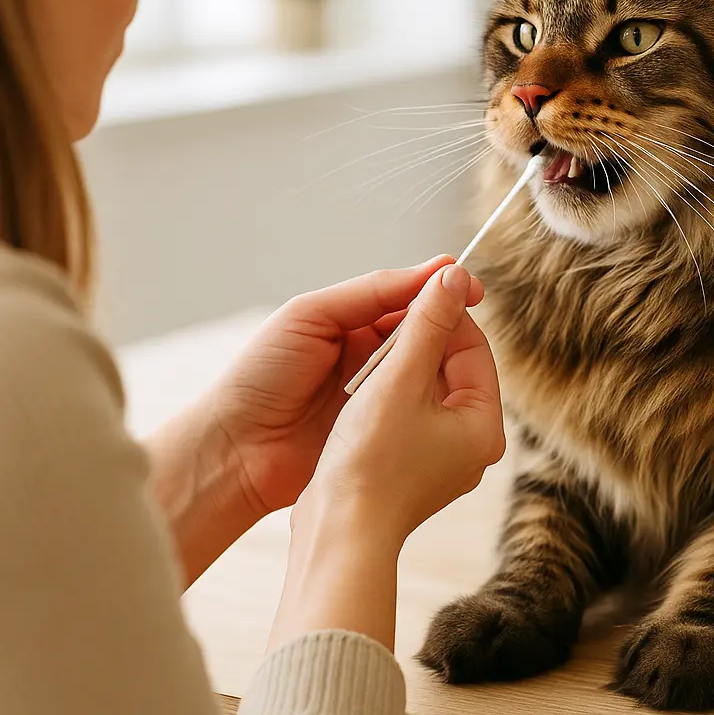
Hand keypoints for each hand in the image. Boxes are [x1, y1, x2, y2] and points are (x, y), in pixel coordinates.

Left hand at [206, 255, 484, 521]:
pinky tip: (445, 393)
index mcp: (348, 321)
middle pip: (419, 331)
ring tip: (459, 356)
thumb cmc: (260, 376)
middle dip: (444, 324)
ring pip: (421, 367)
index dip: (436, 291)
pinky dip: (429, 397)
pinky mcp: (378, 428)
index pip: (403, 297)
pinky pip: (412, 406)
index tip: (469, 287)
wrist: (234, 450)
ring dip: (439, 360)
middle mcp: (366, 354)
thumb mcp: (312, 316)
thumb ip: (371, 292)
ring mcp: (374, 393)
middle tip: (470, 321)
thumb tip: (430, 271)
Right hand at [298, 262, 505, 540]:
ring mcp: (443, 458)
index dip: (444, 315)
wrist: (337, 535)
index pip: (473, 348)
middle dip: (418, 342)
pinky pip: (408, 413)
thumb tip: (452, 275)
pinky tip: (359, 389)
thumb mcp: (400, 379)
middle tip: (383, 325)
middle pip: (452, 367)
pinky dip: (388, 393)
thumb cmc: (371, 462)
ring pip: (426, 388)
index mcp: (484, 425)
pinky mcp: (412, 467)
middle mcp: (472, 444)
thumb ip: (427, 324)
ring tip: (368, 357)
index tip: (414, 293)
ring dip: (399, 365)